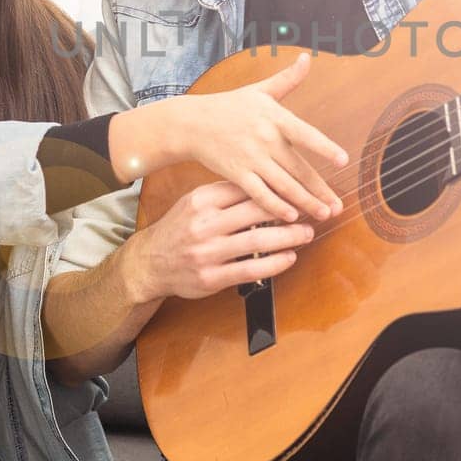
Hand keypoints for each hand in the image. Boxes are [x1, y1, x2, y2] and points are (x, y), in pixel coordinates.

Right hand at [122, 181, 314, 301]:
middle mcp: (204, 224)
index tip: (297, 187)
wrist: (149, 263)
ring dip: (288, 237)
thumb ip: (223, 194)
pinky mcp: (211, 277)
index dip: (275, 188)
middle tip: (311, 210)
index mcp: (201, 201)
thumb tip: (262, 183)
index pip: (245, 188)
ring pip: (257, 240)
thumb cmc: (178, 229)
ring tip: (306, 233)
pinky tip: (290, 258)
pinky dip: (275, 263)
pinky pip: (250, 269)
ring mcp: (208, 252)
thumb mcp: (193, 202)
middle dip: (289, 210)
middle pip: (256, 211)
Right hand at [169, 52, 347, 222]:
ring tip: (323, 215)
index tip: (343, 160)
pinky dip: (276, 207)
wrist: (192, 122)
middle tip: (338, 206)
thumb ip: (288, 79)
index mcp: (274, 117)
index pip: (305, 134)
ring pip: (283, 185)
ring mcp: (250, 158)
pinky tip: (291, 217)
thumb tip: (308, 58)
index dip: (324, 147)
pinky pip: (260, 194)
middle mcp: (265, 139)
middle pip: (298, 168)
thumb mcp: (260, 90)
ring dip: (305, 202)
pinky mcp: (236, 173)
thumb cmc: (230, 105)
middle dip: (320, 189)